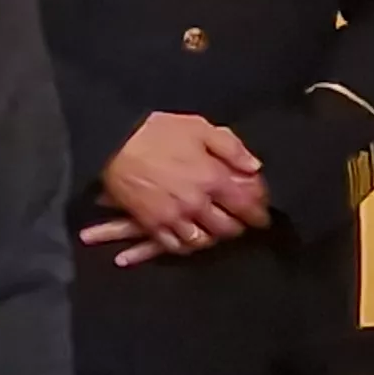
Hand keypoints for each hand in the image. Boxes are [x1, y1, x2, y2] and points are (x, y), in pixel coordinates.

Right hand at [83, 113, 271, 266]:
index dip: (258, 212)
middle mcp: (196, 203)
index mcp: (212, 178)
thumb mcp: (199, 128)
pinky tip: (189, 237)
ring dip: (212, 237)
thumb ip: (231, 147)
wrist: (113, 142)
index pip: (246, 205)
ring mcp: (173, 216)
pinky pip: (175, 246)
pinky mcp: (152, 223)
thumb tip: (254, 167)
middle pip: (227, 228)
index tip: (260, 213)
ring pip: (203, 241)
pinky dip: (186, 245)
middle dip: (237, 226)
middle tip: (239, 222)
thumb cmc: (155, 132)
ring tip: (214, 229)